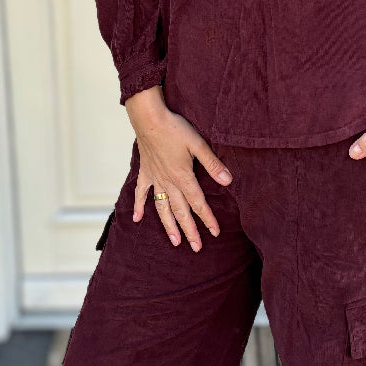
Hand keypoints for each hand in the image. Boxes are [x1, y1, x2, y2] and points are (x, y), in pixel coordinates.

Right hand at [124, 86, 233, 250]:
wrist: (149, 118)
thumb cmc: (175, 128)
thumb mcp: (198, 144)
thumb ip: (213, 165)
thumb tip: (228, 181)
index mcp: (183, 176)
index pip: (198, 203)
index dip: (207, 219)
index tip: (215, 233)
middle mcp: (168, 182)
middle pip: (181, 211)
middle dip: (190, 230)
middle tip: (196, 248)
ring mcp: (155, 179)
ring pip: (162, 208)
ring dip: (169, 226)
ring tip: (175, 242)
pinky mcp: (145, 172)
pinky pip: (141, 193)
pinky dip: (139, 206)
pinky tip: (137, 219)